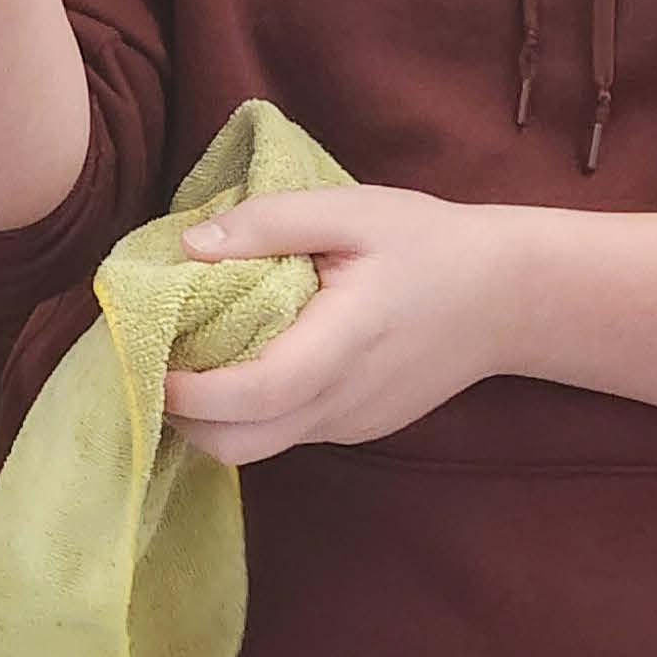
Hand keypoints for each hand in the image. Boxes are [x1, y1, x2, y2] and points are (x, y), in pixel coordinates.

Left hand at [161, 189, 518, 465]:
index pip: (254, 394)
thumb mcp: (353, 210)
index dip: (190, 390)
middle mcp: (343, 402)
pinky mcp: (357, 428)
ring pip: (259, 446)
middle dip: (183, 417)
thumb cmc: (428, 243)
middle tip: (153, 362)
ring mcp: (351, 425)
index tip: (147, 357)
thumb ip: (269, 223)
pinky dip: (250, 412)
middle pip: (240, 445)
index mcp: (342, 345)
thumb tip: (188, 247)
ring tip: (191, 360)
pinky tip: (245, 363)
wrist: (509, 296)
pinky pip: (288, 433)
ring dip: (213, 417)